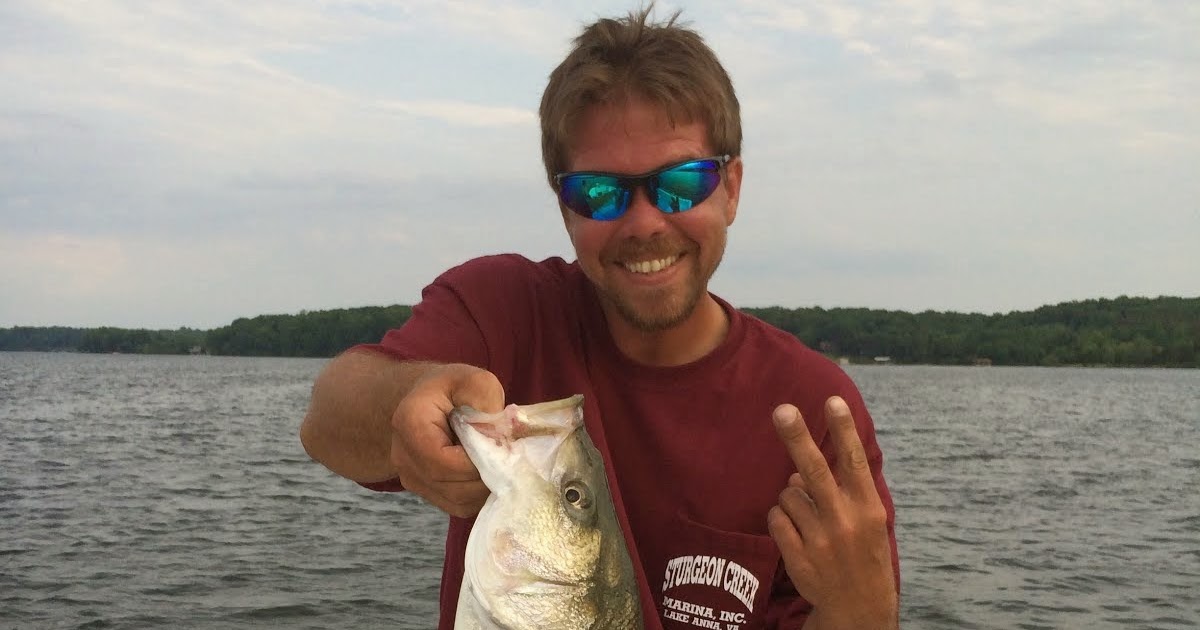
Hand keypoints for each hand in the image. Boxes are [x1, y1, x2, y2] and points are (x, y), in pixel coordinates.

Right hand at [390, 364, 503, 517]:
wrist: (427, 402)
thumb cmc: (451, 389)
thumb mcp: (473, 379)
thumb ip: (485, 397)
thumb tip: (497, 432)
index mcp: (410, 425)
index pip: (444, 462)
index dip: (479, 462)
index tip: (503, 446)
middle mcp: (404, 458)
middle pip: (453, 486)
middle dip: (487, 475)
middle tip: (509, 456)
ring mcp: (412, 479)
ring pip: (458, 500)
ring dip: (486, 486)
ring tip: (498, 461)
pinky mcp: (427, 492)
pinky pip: (458, 505)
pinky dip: (479, 493)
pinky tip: (487, 470)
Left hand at [767, 396, 897, 629]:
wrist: (859, 608)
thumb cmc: (862, 552)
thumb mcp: (867, 520)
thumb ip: (840, 491)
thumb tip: (796, 469)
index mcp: (868, 508)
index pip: (853, 462)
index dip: (843, 430)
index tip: (833, 401)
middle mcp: (844, 521)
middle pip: (814, 471)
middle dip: (798, 437)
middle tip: (782, 410)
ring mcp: (820, 540)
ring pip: (788, 494)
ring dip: (791, 498)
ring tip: (810, 520)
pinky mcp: (798, 556)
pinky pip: (776, 518)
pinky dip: (781, 519)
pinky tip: (796, 534)